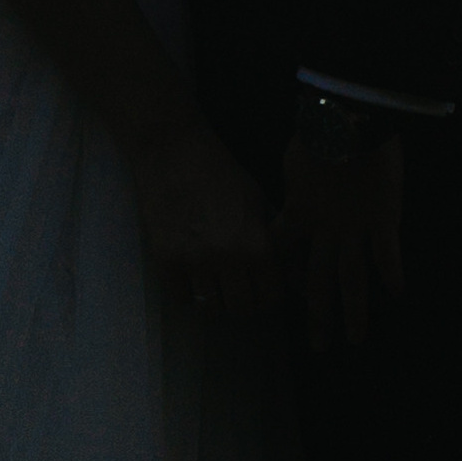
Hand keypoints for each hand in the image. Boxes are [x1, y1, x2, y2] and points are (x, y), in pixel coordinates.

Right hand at [129, 116, 278, 314]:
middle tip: (237, 288)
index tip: (261, 290)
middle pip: (241, 307)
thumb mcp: (258, 204)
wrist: (174, 153)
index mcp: (257, 243)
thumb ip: (273, 243)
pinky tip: (192, 276)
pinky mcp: (166, 260)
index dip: (268, 296)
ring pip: (211, 307)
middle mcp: (228, 258)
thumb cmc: (221, 174)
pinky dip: (188, 292)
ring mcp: (195, 262)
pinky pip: (181, 298)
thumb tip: (294, 279)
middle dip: (243, 301)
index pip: (271, 297)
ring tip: (214, 279)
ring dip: (215, 297)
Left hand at [281, 128, 403, 355]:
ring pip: (352, 280)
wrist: (345, 121)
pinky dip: (393, 273)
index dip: (285, 276)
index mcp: (297, 215)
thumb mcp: (291, 162)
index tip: (289, 294)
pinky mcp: (383, 218)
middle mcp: (324, 231)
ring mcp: (355, 228)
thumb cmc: (315, 133)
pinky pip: (388, 253)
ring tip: (356, 340)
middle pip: (317, 282)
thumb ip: (293, 186)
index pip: (283, 255)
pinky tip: (397, 293)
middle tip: (319, 347)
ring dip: (354, 313)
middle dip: (318, 318)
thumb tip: (293, 194)